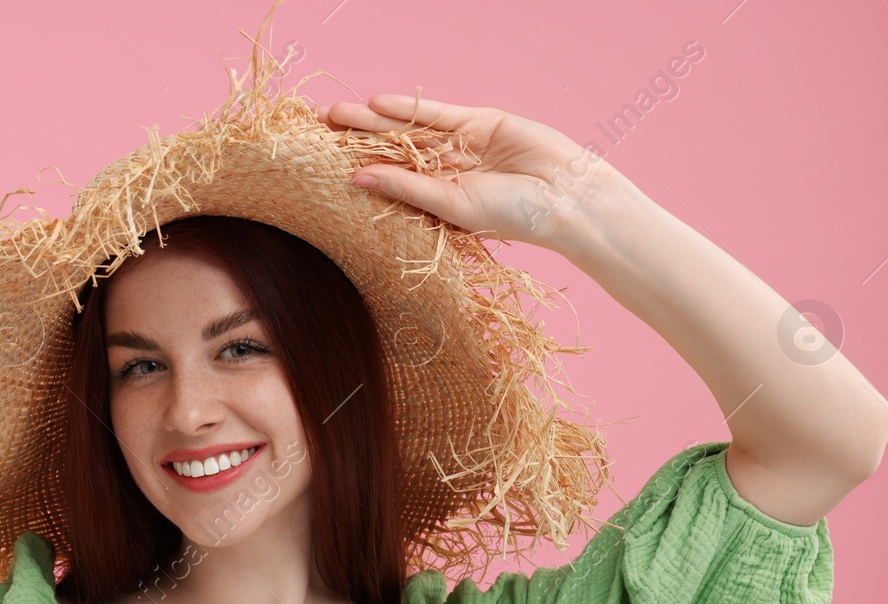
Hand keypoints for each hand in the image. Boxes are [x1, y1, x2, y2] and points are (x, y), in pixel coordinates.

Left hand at [317, 94, 626, 250]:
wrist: (567, 198)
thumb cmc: (514, 215)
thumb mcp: (452, 204)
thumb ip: (407, 188)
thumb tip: (357, 178)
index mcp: (437, 198)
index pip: (389, 178)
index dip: (357, 166)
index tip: (320, 161)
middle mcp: (446, 170)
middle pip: (393, 149)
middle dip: (357, 137)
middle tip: (320, 125)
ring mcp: (463, 144)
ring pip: (410, 129)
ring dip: (375, 120)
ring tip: (339, 113)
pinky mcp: (481, 122)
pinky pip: (437, 114)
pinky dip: (409, 109)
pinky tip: (379, 104)